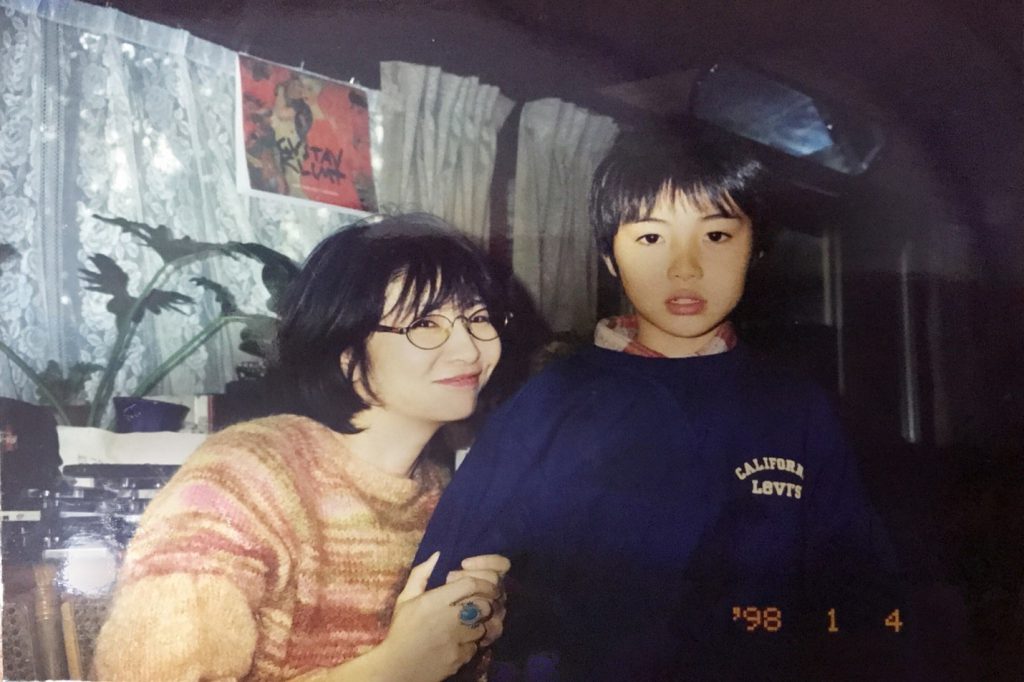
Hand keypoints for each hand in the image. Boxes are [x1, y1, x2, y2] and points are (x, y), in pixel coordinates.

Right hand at [377, 552, 499, 681]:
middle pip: (483, 605)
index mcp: (435, 601)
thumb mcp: (405, 599)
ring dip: (479, 625)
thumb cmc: (402, 630)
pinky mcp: (459, 658)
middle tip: (477, 604)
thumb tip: (437, 555)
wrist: (397, 668)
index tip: (480, 585)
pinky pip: (476, 647)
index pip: (471, 584)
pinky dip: (472, 644)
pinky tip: (460, 642)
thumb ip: (421, 574)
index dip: (481, 582)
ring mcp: (455, 641)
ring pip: (483, 627)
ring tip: (467, 624)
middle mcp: (448, 619)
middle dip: (484, 603)